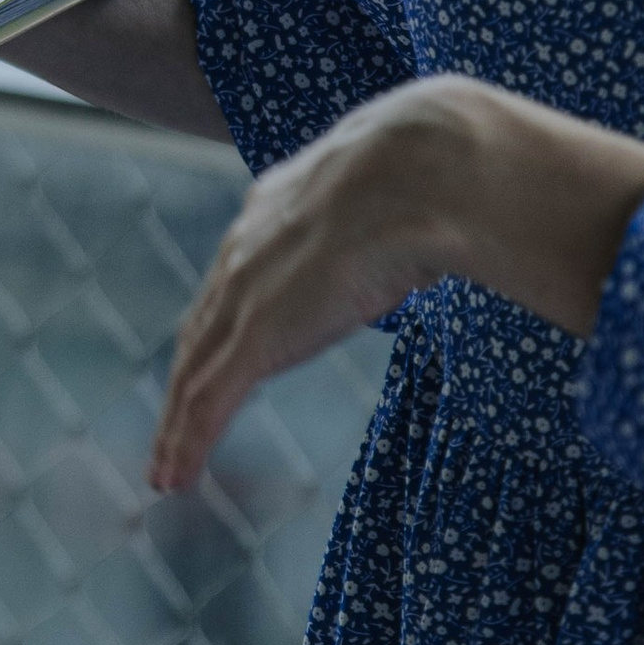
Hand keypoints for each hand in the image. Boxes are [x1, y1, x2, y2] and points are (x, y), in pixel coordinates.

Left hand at [147, 77, 643, 492]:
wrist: (428, 166)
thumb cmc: (440, 171)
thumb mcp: (411, 188)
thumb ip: (416, 209)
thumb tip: (477, 210)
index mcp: (277, 208)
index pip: (234, 278)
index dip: (220, 323)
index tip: (214, 353)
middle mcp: (245, 252)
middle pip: (201, 329)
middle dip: (186, 377)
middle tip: (176, 422)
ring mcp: (246, 296)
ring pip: (193, 374)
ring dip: (177, 426)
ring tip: (166, 471)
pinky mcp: (258, 337)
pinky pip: (207, 402)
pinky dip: (187, 443)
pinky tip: (174, 478)